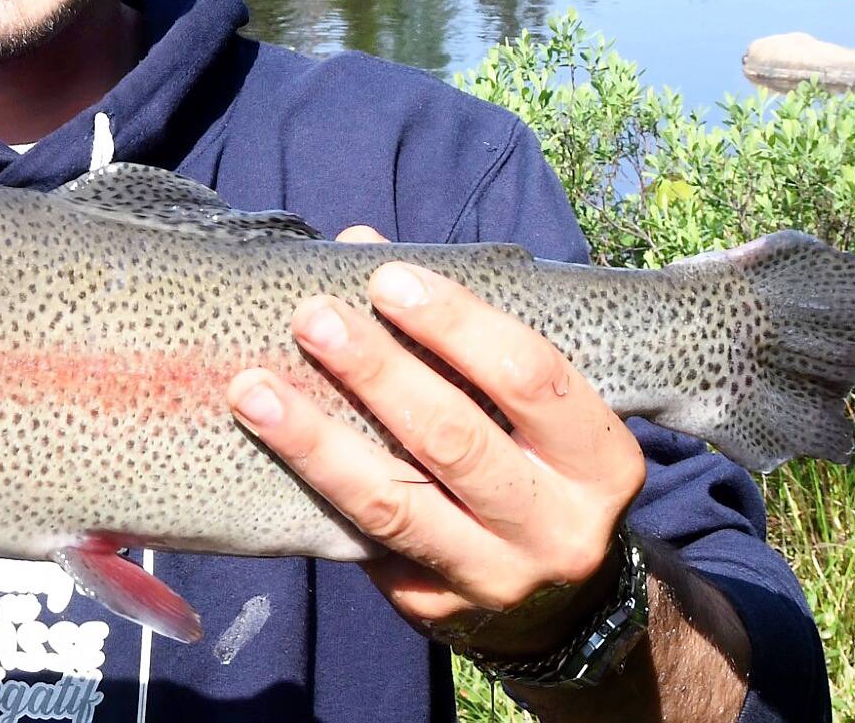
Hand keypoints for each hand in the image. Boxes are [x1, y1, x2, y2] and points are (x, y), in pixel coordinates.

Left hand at [227, 227, 647, 658]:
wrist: (556, 610)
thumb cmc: (533, 469)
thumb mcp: (529, 410)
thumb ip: (459, 332)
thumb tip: (363, 243)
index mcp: (599, 459)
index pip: (531, 377)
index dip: (457, 323)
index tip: (388, 279)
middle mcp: (558, 526)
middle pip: (455, 439)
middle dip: (377, 372)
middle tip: (312, 319)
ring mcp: (495, 577)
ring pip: (393, 505)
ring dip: (316, 440)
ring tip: (254, 389)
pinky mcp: (434, 610)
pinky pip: (363, 542)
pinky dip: (314, 488)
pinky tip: (266, 448)